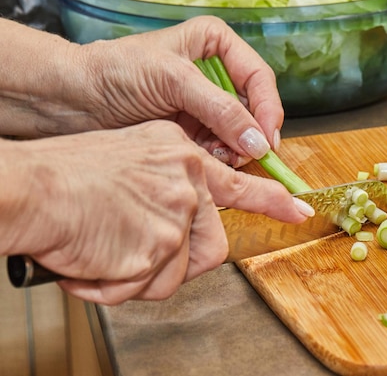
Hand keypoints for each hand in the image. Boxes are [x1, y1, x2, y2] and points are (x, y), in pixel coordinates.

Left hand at [1, 16, 282, 166]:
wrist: (73, 100)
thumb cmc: (116, 72)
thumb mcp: (173, 81)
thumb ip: (220, 110)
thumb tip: (258, 141)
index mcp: (216, 45)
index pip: (258, 78)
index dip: (268, 109)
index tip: (267, 140)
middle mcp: (216, 75)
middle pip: (254, 109)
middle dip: (251, 134)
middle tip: (245, 155)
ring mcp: (205, 105)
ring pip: (241, 133)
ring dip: (234, 149)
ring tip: (218, 156)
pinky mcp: (193, 130)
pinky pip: (221, 148)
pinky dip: (218, 158)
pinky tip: (205, 159)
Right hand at [5, 121, 309, 304]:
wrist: (32, 188)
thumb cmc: (67, 175)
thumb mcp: (131, 157)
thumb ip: (168, 183)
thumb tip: (184, 219)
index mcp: (181, 155)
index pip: (241, 181)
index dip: (274, 200)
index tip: (298, 210)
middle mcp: (187, 181)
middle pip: (211, 245)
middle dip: (180, 260)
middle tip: (141, 253)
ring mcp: (177, 213)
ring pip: (179, 271)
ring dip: (142, 273)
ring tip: (107, 251)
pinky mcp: (161, 246)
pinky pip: (148, 287)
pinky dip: (117, 286)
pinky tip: (94, 263)